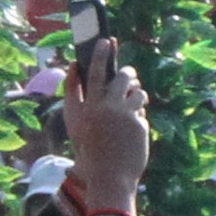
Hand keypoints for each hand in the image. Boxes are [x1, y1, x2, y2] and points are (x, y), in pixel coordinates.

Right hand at [65, 37, 152, 205]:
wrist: (108, 175)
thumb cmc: (89, 146)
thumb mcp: (75, 121)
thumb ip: (74, 93)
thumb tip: (75, 66)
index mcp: (86, 106)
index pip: (94, 72)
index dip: (100, 54)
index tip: (106, 40)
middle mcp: (104, 108)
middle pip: (121, 77)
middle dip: (128, 73)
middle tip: (128, 75)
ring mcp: (123, 116)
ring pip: (137, 91)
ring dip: (135, 94)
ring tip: (130, 104)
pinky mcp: (139, 124)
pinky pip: (141, 110)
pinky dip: (138, 115)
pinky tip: (132, 127)